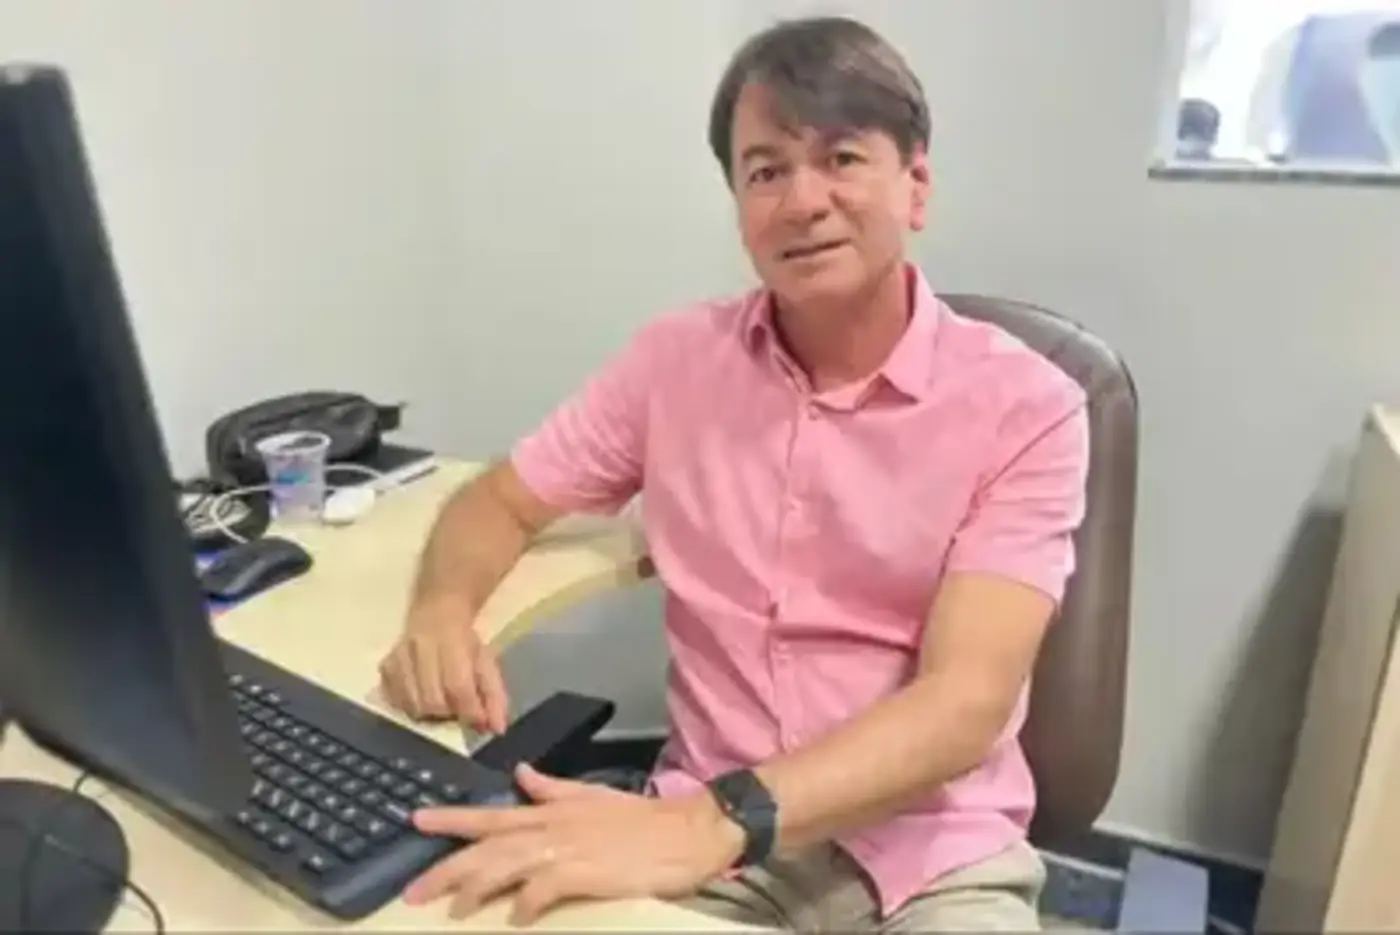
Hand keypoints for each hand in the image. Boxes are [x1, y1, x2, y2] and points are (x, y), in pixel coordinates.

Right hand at [377, 593, 507, 732]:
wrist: (436, 613)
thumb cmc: (466, 641)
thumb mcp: (487, 662)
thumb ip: (494, 696)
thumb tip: (497, 729)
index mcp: (450, 639)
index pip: (458, 686)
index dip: (470, 711)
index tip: (481, 723)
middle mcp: (419, 647)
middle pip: (432, 701)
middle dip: (450, 715)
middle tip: (459, 711)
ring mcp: (397, 658)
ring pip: (411, 706)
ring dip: (430, 715)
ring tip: (442, 705)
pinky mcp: (384, 668)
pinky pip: (394, 702)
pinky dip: (410, 708)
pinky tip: (422, 699)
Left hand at [403, 763, 743, 924]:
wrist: (689, 830)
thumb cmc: (643, 819)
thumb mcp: (592, 796)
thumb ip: (552, 788)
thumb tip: (521, 773)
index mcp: (552, 810)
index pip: (492, 814)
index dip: (452, 818)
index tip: (416, 820)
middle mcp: (554, 826)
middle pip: (490, 846)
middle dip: (448, 867)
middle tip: (414, 890)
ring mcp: (571, 848)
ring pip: (510, 865)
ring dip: (478, 886)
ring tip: (453, 909)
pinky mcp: (590, 871)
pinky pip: (550, 886)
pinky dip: (530, 901)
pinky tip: (516, 917)